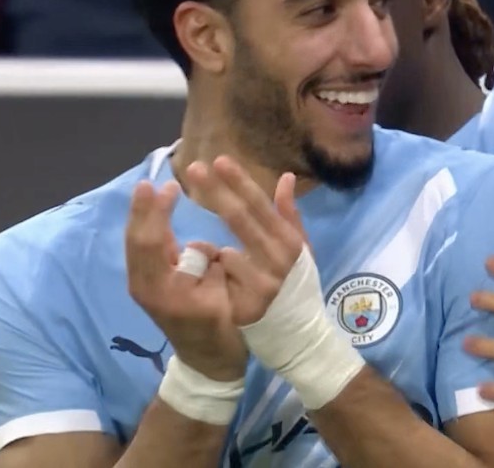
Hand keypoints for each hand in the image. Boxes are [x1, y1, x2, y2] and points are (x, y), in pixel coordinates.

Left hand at [126, 180, 246, 380]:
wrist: (207, 364)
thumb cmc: (222, 330)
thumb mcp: (222, 298)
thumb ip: (210, 267)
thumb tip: (197, 247)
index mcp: (166, 289)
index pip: (153, 241)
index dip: (157, 211)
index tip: (168, 187)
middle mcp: (145, 287)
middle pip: (136, 240)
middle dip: (141, 209)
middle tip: (148, 183)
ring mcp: (141, 288)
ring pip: (134, 245)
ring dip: (141, 217)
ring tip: (149, 192)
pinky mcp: (144, 287)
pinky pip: (140, 252)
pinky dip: (144, 230)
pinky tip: (153, 214)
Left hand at [183, 156, 305, 326]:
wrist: (298, 333)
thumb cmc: (295, 283)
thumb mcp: (299, 249)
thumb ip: (289, 214)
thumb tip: (285, 177)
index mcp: (289, 241)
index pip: (260, 205)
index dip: (239, 182)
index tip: (219, 160)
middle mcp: (278, 260)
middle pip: (241, 220)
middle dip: (216, 192)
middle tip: (193, 168)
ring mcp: (262, 284)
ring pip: (227, 251)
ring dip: (210, 248)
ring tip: (207, 257)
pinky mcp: (247, 306)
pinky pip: (221, 282)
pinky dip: (213, 273)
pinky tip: (210, 277)